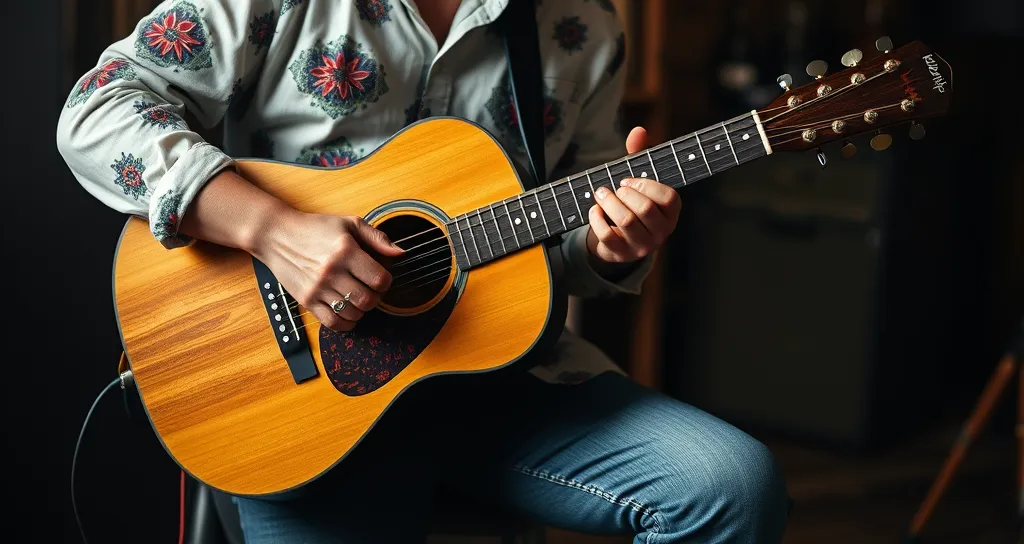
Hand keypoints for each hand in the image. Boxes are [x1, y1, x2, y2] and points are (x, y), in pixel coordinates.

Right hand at [252, 210, 403, 331]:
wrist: (276, 235)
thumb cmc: (315, 228)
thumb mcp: (348, 223)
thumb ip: (377, 237)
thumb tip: (400, 253)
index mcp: (345, 251)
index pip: (379, 279)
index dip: (386, 282)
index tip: (381, 278)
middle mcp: (331, 271)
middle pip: (368, 300)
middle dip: (375, 297)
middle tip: (371, 290)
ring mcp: (317, 288)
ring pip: (352, 313)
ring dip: (361, 309)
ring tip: (357, 298)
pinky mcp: (306, 300)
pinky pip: (332, 323)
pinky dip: (345, 323)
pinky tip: (347, 312)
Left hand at [586, 126, 681, 263]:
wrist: (617, 240)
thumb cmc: (631, 204)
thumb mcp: (637, 181)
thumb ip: (639, 156)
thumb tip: (639, 130)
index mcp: (671, 212)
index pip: (669, 198)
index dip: (646, 185)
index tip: (628, 180)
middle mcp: (662, 231)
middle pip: (645, 209)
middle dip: (624, 193)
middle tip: (612, 188)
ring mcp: (643, 246)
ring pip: (626, 221)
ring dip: (609, 203)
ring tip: (600, 194)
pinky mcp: (622, 254)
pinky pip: (608, 236)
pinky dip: (597, 219)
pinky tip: (594, 210)